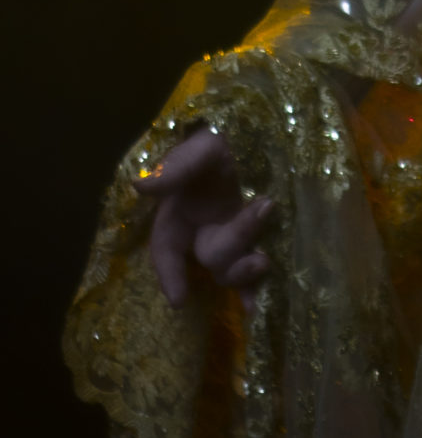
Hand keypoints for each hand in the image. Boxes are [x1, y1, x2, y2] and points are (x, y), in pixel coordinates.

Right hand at [131, 127, 273, 310]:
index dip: (169, 275)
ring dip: (244, 270)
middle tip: (258, 228)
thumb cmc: (212, 143)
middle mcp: (201, 230)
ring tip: (263, 260)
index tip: (178, 300)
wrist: (245, 132)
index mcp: (177, 214)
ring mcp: (228, 234)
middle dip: (231, 250)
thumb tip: (142, 185)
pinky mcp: (253, 235)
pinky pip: (250, 264)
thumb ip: (174, 167)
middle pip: (210, 255)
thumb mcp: (197, 149)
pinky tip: (257, 305)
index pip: (166, 249)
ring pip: (230, 265)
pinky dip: (253, 286)